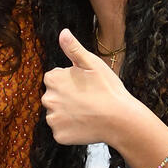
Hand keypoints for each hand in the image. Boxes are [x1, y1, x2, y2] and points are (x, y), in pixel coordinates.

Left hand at [40, 28, 145, 145]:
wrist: (120, 119)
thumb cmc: (108, 89)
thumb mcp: (92, 63)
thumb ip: (73, 48)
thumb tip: (62, 32)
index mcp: (52, 79)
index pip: (54, 79)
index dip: (70, 82)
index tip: (84, 85)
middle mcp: (47, 98)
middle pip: (53, 97)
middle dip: (66, 98)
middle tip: (87, 100)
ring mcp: (52, 119)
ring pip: (57, 114)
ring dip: (67, 114)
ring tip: (87, 113)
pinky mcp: (58, 135)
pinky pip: (61, 131)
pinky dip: (70, 130)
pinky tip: (85, 125)